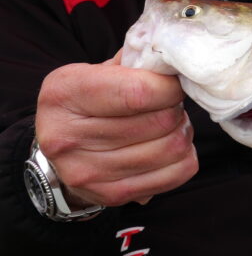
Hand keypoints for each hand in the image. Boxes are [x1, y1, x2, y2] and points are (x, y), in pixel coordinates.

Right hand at [34, 54, 198, 207]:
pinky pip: (177, 173)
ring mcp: (88, 172)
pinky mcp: (111, 195)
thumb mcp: (99, 71)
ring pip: (172, 148)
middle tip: (170, 104)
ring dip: (182, 132)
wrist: (62, 147)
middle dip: (176, 108)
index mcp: (64, 94)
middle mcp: (67, 137)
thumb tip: (178, 61)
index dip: (169, 87)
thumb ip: (136, 61)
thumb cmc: (90, 100)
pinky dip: (184, 157)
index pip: (139, 92)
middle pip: (160, 121)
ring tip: (169, 124)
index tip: (173, 84)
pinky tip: (168, 146)